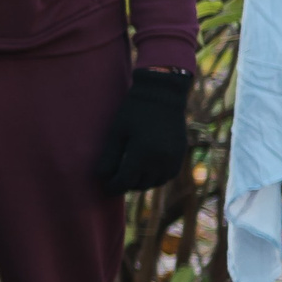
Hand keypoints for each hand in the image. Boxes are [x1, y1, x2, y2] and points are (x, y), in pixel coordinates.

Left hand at [97, 68, 193, 191]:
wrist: (163, 95)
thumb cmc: (134, 110)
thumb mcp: (117, 131)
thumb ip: (109, 157)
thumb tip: (101, 177)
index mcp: (142, 153)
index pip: (125, 181)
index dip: (113, 186)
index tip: (106, 186)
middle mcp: (160, 160)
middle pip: (139, 184)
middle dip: (126, 184)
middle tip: (115, 179)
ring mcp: (173, 159)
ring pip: (154, 183)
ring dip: (141, 182)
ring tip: (129, 175)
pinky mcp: (180, 156)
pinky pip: (167, 176)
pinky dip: (155, 177)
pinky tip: (145, 171)